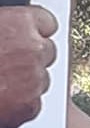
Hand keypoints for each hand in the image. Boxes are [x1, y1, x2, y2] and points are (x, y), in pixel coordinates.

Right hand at [0, 6, 57, 127]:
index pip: (45, 22)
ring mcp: (35, 78)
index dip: (34, 31)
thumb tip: (5, 35)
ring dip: (26, 82)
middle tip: (6, 66)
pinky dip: (19, 106)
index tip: (25, 37)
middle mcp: (33, 48)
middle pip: (46, 51)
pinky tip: (0, 101)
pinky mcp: (30, 105)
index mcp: (20, 22)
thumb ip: (2, 28)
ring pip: (41, 79)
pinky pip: (33, 104)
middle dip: (30, 58)